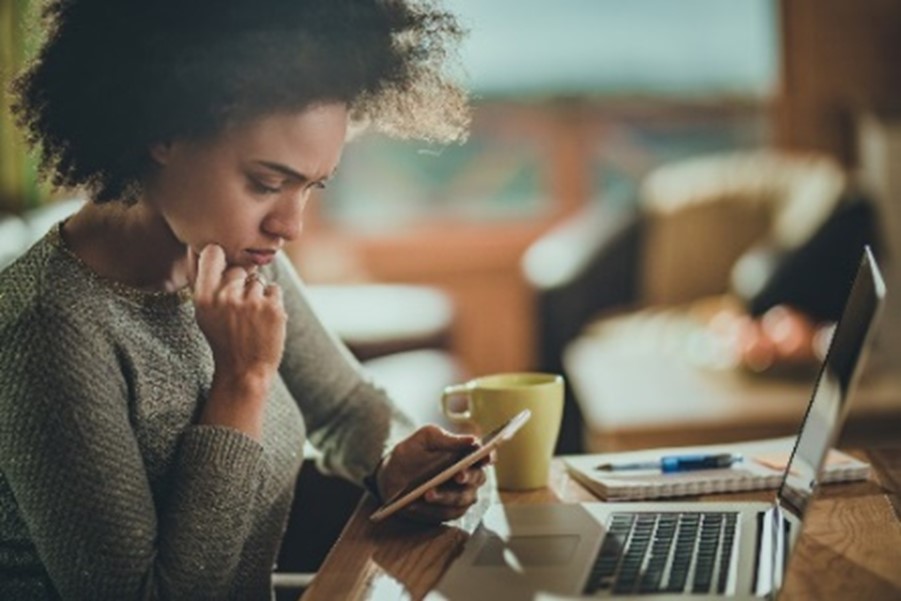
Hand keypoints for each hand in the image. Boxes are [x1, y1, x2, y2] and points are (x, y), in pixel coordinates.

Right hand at [188, 244, 286, 381]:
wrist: (244, 371)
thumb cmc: (223, 339)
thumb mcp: (204, 312)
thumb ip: (202, 281)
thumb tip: (199, 247)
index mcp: (204, 296)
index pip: (213, 252)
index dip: (221, 256)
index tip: (223, 268)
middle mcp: (226, 297)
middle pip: (239, 268)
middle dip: (242, 284)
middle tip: (239, 309)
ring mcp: (251, 302)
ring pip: (258, 280)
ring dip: (258, 295)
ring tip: (251, 319)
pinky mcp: (273, 308)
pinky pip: (274, 289)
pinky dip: (272, 302)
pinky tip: (264, 320)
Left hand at [375, 425, 489, 522]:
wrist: (389, 476)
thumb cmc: (411, 453)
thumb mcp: (424, 439)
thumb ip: (446, 439)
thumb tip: (472, 440)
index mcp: (466, 455)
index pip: (485, 455)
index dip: (488, 456)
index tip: (485, 456)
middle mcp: (468, 477)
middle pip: (477, 478)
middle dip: (468, 477)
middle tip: (457, 476)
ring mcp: (459, 496)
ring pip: (462, 499)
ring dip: (445, 497)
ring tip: (428, 493)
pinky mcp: (447, 513)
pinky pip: (445, 514)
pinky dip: (430, 510)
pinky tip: (415, 504)